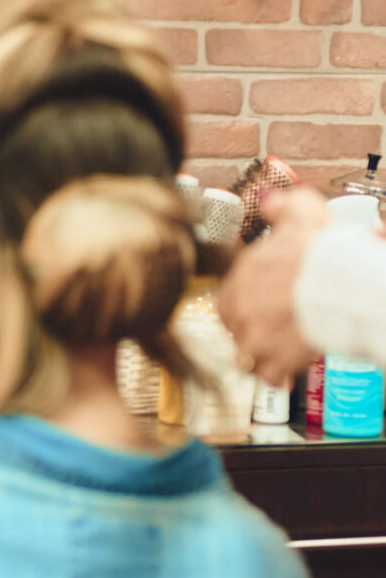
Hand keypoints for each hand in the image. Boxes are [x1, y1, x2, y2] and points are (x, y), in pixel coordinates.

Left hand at [219, 187, 328, 386]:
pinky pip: (267, 376)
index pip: (228, 293)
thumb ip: (281, 206)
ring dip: (260, 354)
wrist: (349, 284)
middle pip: (233, 326)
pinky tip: (287, 370)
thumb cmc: (327, 251)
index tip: (263, 303)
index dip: (246, 300)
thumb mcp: (303, 211)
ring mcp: (255, 337)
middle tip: (272, 327)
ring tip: (279, 351)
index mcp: (242, 274)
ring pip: (246, 354)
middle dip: (250, 328)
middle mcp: (241, 307)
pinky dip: (276, 375)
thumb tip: (268, 200)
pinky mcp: (274, 361)